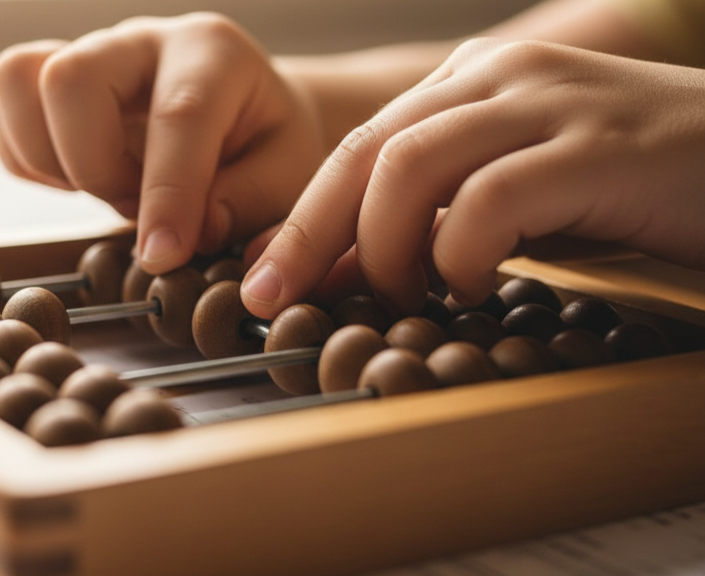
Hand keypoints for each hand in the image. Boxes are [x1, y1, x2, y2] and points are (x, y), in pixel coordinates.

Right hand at [0, 13, 326, 273]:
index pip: (177, 115)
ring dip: (50, 160)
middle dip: (92, 166)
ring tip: (107, 189)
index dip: (167, 195)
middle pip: (69, 78)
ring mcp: (89, 56)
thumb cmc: (268, 146)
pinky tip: (81, 182)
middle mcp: (140, 42)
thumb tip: (191, 232)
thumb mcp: (288, 177)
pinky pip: (3, 117)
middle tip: (134, 205)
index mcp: (212, 53)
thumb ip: (247, 203)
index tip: (164, 256)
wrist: (244, 118)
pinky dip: (30, 163)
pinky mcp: (50, 85)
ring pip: (18, 81)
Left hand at [242, 38, 704, 317]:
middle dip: (307, 233)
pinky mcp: (597, 146)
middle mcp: (499, 77)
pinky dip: (461, 255)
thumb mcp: (516, 197)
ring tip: (406, 296)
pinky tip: (474, 283)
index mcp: (473, 83)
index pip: (359, 147)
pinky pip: (488, 200)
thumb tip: (343, 270)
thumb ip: (435, 219)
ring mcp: (548, 103)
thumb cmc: (630, 187)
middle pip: (365, 151)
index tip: (267, 279)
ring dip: (384, 248)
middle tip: (277, 299)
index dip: (302, 218)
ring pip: (409, 166)